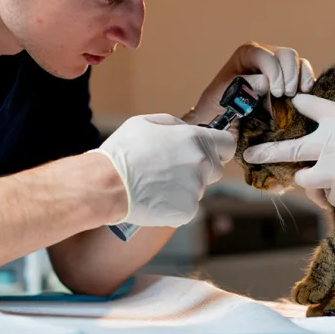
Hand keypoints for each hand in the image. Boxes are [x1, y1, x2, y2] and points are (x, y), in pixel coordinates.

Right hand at [89, 114, 234, 226]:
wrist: (107, 185)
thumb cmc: (123, 151)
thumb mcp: (146, 122)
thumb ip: (174, 124)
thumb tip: (185, 129)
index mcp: (195, 139)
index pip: (227, 144)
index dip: (219, 147)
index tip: (211, 151)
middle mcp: (201, 164)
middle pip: (215, 169)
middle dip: (200, 169)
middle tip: (171, 170)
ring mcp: (196, 189)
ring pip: (199, 189)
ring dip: (185, 187)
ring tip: (157, 184)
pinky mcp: (187, 211)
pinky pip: (187, 207)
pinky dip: (175, 205)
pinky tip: (156, 198)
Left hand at [187, 42, 314, 127]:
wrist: (223, 124)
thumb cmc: (219, 108)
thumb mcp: (224, 96)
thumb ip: (243, 86)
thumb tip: (265, 82)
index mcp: (247, 55)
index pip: (265, 55)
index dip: (274, 71)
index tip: (277, 93)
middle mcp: (265, 56)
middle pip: (287, 55)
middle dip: (289, 76)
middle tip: (285, 96)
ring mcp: (279, 67)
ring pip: (299, 63)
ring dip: (299, 81)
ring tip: (293, 98)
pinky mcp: (290, 81)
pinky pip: (306, 75)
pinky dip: (307, 85)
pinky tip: (302, 98)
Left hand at [241, 58, 334, 208]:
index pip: (304, 106)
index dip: (298, 103)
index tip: (294, 104)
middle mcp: (332, 145)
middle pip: (287, 149)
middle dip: (264, 151)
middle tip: (248, 154)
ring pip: (303, 178)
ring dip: (305, 175)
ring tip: (309, 173)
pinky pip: (327, 196)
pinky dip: (331, 192)